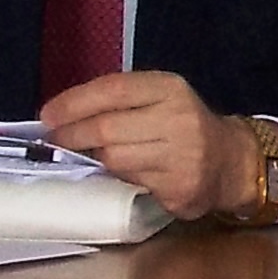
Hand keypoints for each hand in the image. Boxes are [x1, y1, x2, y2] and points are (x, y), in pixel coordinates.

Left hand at [41, 70, 253, 219]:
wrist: (230, 161)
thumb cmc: (182, 125)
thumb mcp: (159, 98)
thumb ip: (119, 101)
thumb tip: (61, 115)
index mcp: (170, 89)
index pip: (113, 90)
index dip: (74, 103)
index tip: (47, 115)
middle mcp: (178, 120)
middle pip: (107, 128)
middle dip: (72, 135)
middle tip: (55, 141)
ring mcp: (181, 157)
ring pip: (114, 159)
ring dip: (93, 159)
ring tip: (87, 156)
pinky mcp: (178, 189)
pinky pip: (130, 183)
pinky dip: (116, 178)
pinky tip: (116, 174)